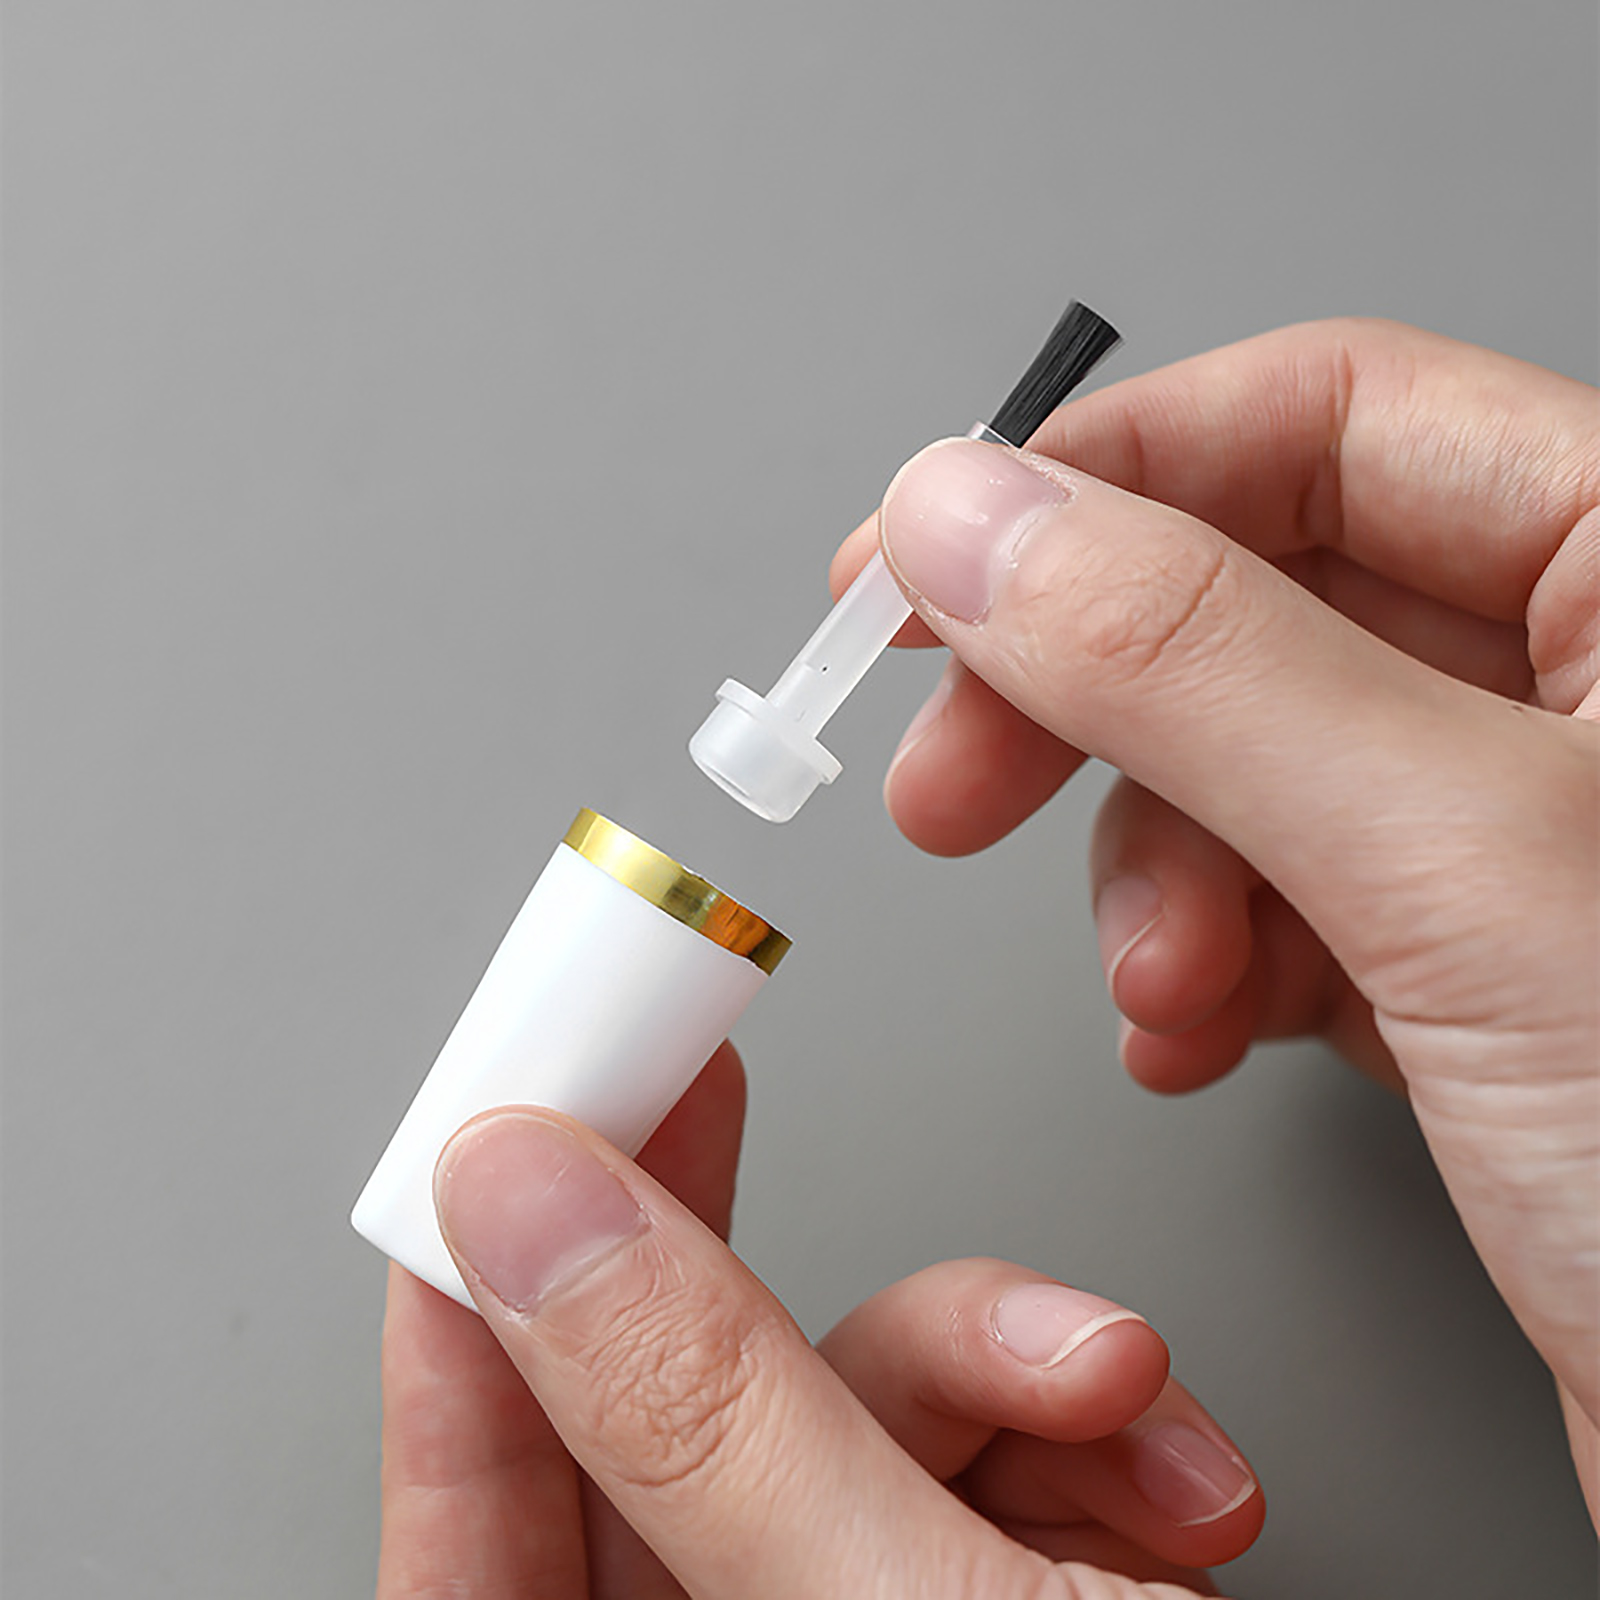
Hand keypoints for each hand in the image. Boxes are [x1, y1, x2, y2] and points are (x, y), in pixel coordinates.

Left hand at [377, 1045, 1262, 1597]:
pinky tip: (1166, 1477)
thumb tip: (529, 1211)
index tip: (499, 1162)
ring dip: (992, 1366)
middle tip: (694, 1097)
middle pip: (667, 1456)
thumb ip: (709, 1419)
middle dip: (722, 1269)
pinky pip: (978, 1478)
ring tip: (1111, 1374)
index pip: (473, 1560)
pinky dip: (1076, 1437)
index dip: (462, 1349)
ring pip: (846, 1432)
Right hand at [830, 317, 1599, 1511]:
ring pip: (1246, 768)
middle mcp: (1595, 684)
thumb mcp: (1467, 870)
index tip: (925, 565)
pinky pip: (1282, 903)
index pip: (1323, 418)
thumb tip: (973, 521)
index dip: (1097, 480)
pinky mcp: (1482, 964)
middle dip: (1083, 700)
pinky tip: (1194, 1036)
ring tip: (1162, 986)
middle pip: (1254, 597)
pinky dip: (1204, 968)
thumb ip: (1195, 666)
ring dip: (1152, 877)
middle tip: (954, 780)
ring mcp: (1528, 831)